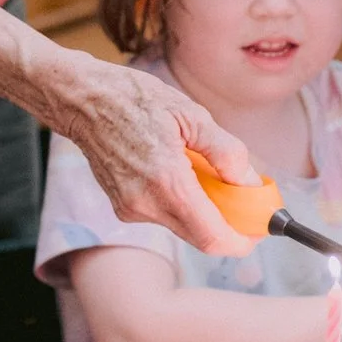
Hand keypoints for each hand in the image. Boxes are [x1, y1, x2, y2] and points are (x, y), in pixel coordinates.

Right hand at [54, 57, 256, 257]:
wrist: (84, 100)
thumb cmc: (135, 99)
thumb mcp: (192, 115)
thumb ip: (226, 152)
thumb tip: (249, 182)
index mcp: (167, 182)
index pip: (212, 237)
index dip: (241, 241)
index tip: (257, 231)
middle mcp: (146, 204)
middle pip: (199, 237)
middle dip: (226, 225)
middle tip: (243, 203)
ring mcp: (130, 209)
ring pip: (182, 226)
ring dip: (202, 210)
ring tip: (206, 174)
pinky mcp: (122, 208)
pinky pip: (162, 215)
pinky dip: (180, 202)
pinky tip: (178, 172)